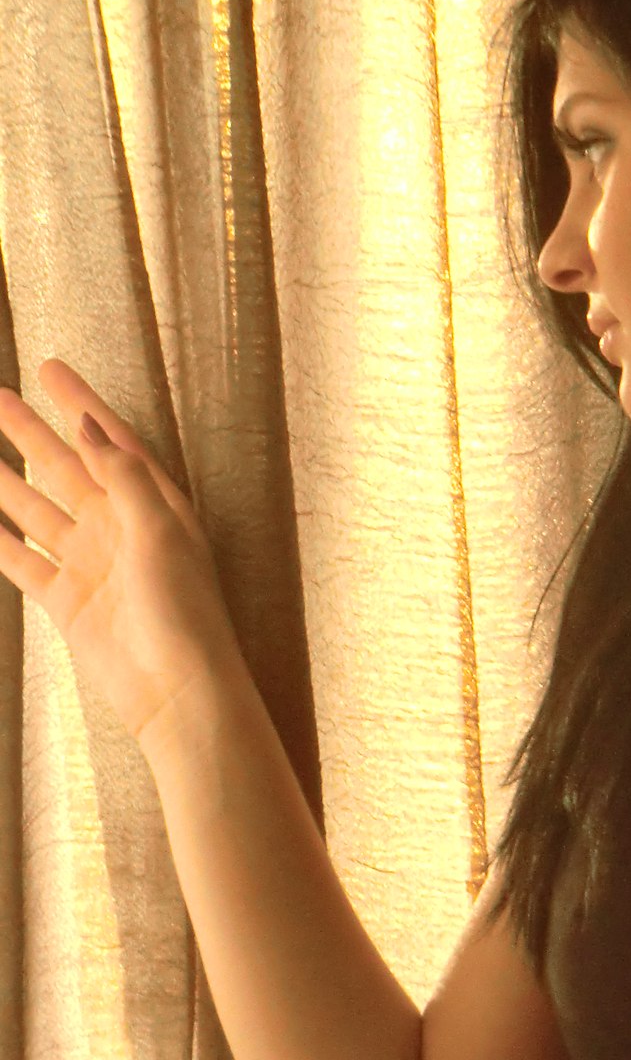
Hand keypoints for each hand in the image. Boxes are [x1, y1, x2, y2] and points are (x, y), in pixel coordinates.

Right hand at [0, 358, 242, 746]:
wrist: (174, 690)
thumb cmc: (183, 610)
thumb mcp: (160, 531)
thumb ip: (123, 474)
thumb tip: (88, 423)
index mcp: (154, 507)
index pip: (113, 442)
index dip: (82, 405)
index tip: (50, 368)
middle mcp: (120, 530)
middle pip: (67, 467)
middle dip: (32, 431)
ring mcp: (90, 564)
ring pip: (38, 508)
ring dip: (7, 477)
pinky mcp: (65, 599)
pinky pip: (21, 558)